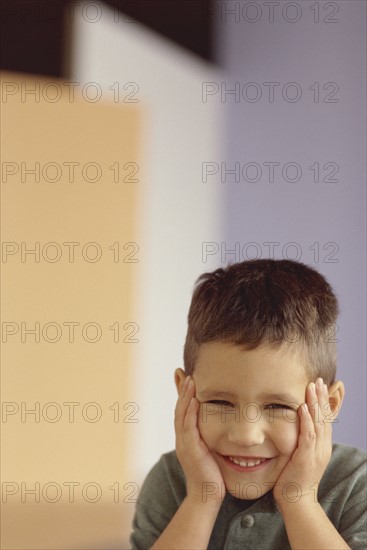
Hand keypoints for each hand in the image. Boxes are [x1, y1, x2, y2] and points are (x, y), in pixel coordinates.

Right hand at [174, 375, 224, 505]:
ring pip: (181, 415)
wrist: (207, 495)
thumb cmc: (212, 475)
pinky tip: (195, 400)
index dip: (182, 394)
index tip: (184, 377)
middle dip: (181, 390)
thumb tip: (219, 424)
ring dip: (185, 396)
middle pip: (179, 409)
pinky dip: (190, 412)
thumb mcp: (209, 450)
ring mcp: (184, 444)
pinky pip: (188, 427)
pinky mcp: (191, 449)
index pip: (182, 411)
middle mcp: (182, 438)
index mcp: (185, 438)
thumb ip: (209, 437)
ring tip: (189, 380)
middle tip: (182, 372)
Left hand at [273, 378, 332, 506]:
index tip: (319, 386)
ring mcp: (316, 452)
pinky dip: (306, 421)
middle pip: (324, 417)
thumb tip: (296, 427)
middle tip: (318, 380)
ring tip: (312, 387)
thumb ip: (301, 441)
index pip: (324, 419)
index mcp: (321, 446)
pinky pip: (308, 436)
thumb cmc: (294, 478)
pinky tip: (302, 408)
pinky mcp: (306, 458)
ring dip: (314, 404)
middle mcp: (322, 447)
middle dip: (321, 397)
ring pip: (318, 423)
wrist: (297, 501)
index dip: (322, 402)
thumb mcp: (301, 455)